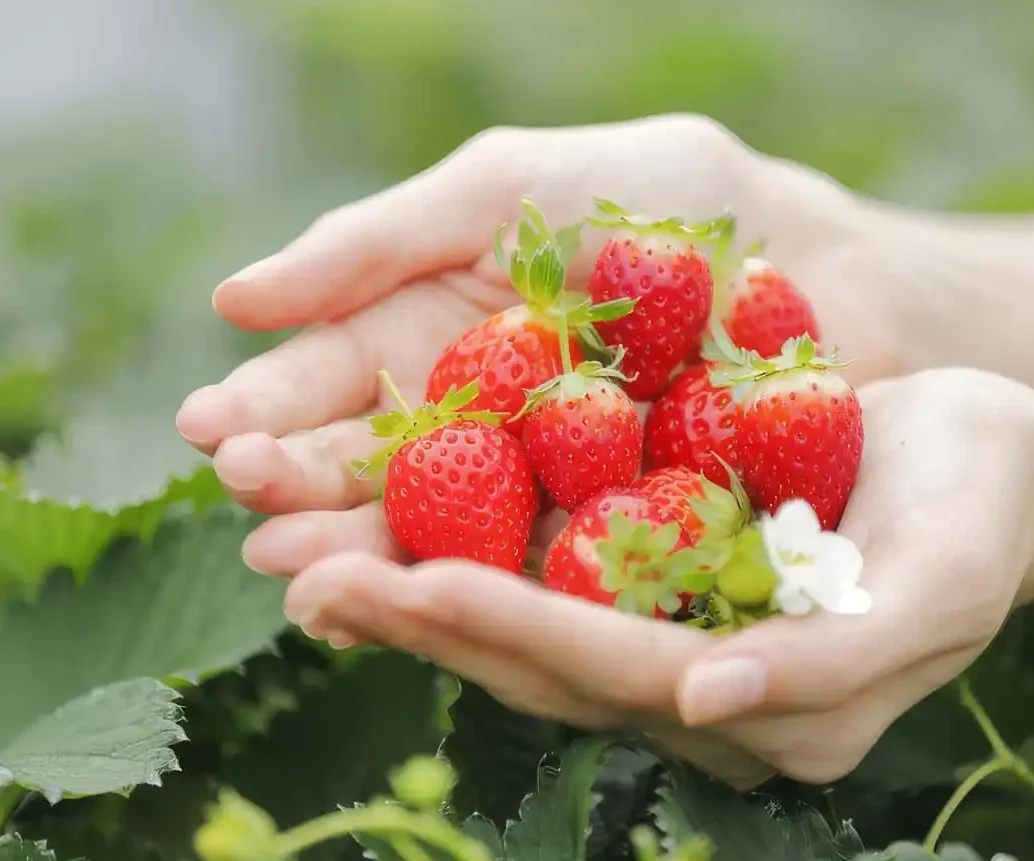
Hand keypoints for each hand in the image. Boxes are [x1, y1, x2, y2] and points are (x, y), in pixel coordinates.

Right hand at [173, 113, 911, 570]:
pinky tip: (427, 612)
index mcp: (441, 333)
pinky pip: (536, 576)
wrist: (823, 271)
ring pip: (441, 535)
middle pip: (376, 469)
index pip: (338, 377)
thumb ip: (383, 238)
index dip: (272, 405)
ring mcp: (541, 490)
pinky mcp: (612, 545)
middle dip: (307, 495)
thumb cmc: (665, 203)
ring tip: (307, 585)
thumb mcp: (514, 185)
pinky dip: (482, 596)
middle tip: (252, 515)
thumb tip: (235, 299)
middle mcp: (477, 423)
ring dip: (372, 560)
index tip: (210, 433)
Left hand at [272, 369, 1033, 786]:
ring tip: (304, 549)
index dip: (506, 634)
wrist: (998, 467)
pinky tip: (390, 509)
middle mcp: (694, 686)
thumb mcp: (935, 588)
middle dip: (423, 621)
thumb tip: (702, 701)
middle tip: (303, 576)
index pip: (610, 674)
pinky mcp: (660, 573)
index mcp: (758, 708)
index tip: (402, 588)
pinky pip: (550, 563)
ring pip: (525, 621)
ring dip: (417, 586)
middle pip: (541, 662)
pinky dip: (468, 539)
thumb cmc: (982, 520)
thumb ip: (829, 665)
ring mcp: (671, 632)